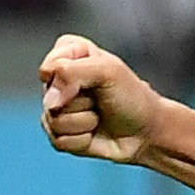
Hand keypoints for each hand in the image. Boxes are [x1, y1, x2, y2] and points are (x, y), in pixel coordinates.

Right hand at [39, 34, 160, 163]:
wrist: (145, 132)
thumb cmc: (132, 97)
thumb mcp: (108, 71)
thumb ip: (72, 73)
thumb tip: (50, 101)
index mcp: (70, 54)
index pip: (49, 66)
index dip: (69, 77)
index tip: (95, 78)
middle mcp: (60, 80)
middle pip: (49, 96)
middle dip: (80, 102)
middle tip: (100, 99)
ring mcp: (58, 108)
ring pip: (52, 120)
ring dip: (84, 122)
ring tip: (99, 116)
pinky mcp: (60, 133)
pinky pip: (58, 140)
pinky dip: (81, 139)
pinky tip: (94, 133)